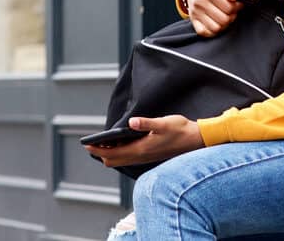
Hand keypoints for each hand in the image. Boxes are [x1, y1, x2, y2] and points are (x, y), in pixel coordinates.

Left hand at [85, 116, 204, 167]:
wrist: (196, 140)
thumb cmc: (180, 130)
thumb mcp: (163, 123)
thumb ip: (147, 123)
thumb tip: (132, 123)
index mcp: (141, 149)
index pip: (113, 153)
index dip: (98, 149)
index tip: (87, 144)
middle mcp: (141, 156)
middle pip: (113, 160)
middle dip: (101, 152)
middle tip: (92, 142)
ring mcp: (145, 157)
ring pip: (120, 160)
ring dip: (110, 153)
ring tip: (103, 142)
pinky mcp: (149, 155)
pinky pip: (128, 158)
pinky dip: (119, 153)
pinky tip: (120, 143)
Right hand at [187, 0, 241, 36]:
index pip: (228, 7)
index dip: (237, 7)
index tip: (238, 5)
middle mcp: (199, 2)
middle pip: (224, 19)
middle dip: (232, 16)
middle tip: (233, 11)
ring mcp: (195, 13)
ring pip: (216, 28)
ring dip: (225, 25)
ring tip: (226, 17)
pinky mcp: (193, 21)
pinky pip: (205, 33)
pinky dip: (214, 31)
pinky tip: (218, 23)